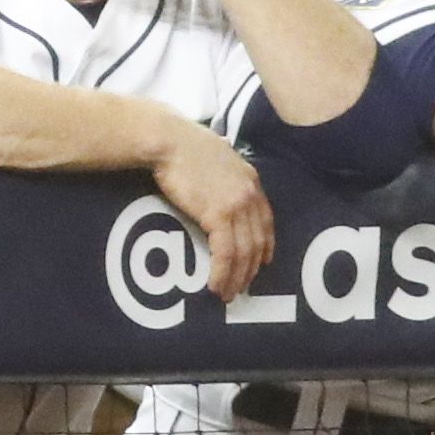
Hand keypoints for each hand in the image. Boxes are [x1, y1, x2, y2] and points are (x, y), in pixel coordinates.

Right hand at [150, 122, 273, 300]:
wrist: (168, 140)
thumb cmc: (181, 144)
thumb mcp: (214, 155)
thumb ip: (222, 173)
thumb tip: (214, 180)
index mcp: (250, 179)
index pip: (266, 220)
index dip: (264, 245)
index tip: (261, 262)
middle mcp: (249, 193)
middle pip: (257, 241)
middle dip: (250, 269)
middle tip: (240, 287)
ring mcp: (237, 205)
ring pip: (244, 252)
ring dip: (236, 278)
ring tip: (226, 294)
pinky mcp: (219, 214)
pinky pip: (226, 253)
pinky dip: (222, 272)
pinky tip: (215, 284)